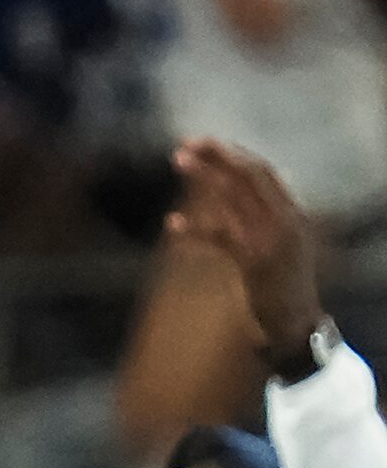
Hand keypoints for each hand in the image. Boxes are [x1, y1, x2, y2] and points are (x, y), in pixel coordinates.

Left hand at [168, 138, 322, 359]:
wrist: (296, 324)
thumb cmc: (282, 286)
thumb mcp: (280, 244)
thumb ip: (264, 216)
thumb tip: (243, 189)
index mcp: (293, 213)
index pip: (263, 172)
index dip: (233, 155)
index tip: (206, 142)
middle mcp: (287, 219)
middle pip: (250, 175)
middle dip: (218, 156)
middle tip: (185, 144)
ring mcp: (272, 239)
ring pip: (236, 197)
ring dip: (205, 176)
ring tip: (178, 161)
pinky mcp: (255, 262)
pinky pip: (221, 237)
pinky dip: (195, 228)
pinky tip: (171, 222)